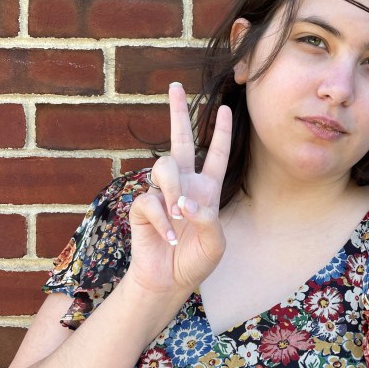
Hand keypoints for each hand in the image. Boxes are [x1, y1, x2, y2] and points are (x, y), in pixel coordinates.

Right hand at [127, 83, 231, 296]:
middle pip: (179, 140)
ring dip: (173, 189)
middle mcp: (184, 185)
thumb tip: (185, 202)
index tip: (225, 108)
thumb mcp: (215, 244)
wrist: (168, 281)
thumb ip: (207, 220)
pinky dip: (161, 219)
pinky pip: (150, 200)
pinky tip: (167, 236)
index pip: (215, 154)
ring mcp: (161, 193)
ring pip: (164, 166)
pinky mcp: (143, 207)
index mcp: (207, 189)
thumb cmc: (195, 261)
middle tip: (175, 86)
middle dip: (177, 113)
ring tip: (178, 214)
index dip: (220, 133)